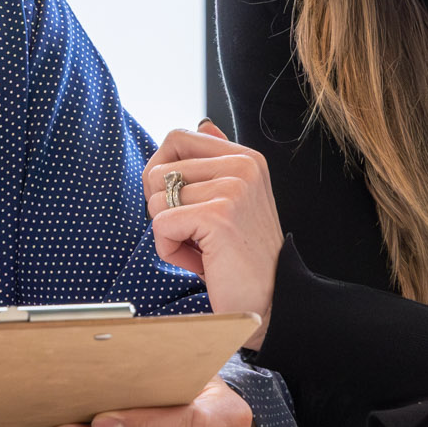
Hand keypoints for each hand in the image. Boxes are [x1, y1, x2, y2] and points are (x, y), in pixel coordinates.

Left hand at [143, 120, 283, 347]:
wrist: (271, 302)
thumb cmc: (242, 257)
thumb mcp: (231, 201)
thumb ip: (215, 162)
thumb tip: (204, 124)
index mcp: (245, 158)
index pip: (177, 137)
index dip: (161, 172)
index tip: (178, 202)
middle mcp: (242, 166)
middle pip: (158, 170)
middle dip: (162, 209)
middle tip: (196, 234)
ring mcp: (233, 189)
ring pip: (156, 200)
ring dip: (169, 234)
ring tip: (203, 249)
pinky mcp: (219, 216)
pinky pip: (160, 225)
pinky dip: (170, 250)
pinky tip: (201, 261)